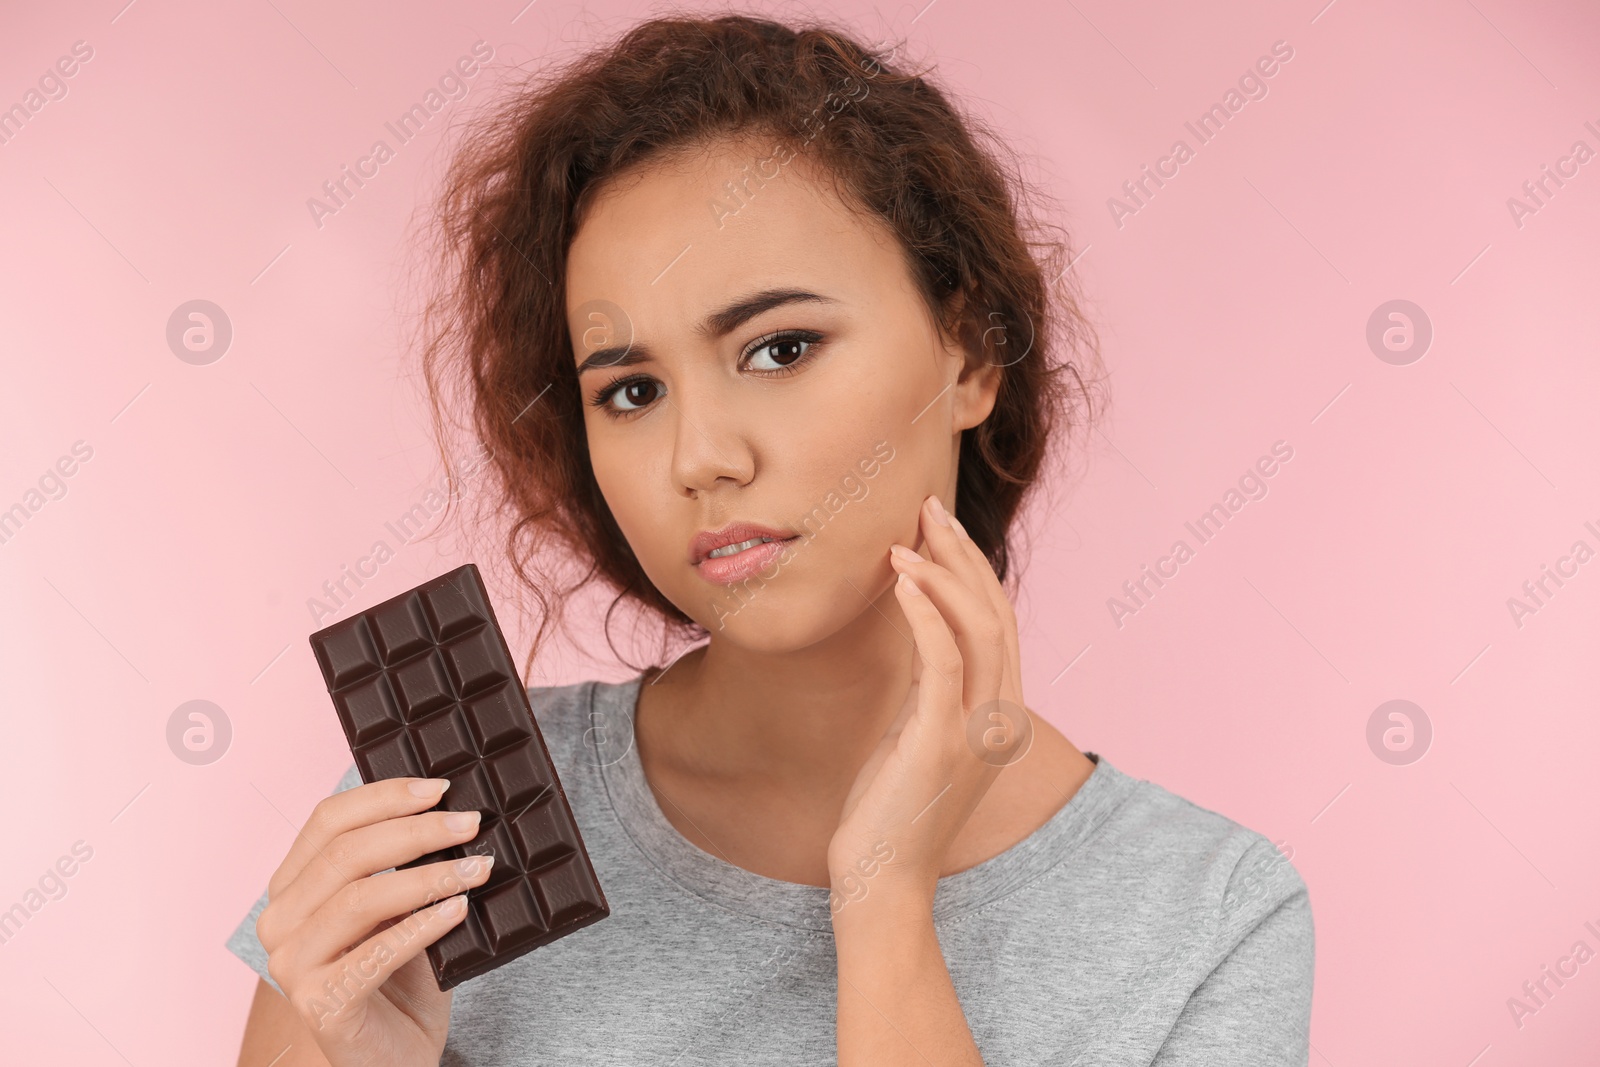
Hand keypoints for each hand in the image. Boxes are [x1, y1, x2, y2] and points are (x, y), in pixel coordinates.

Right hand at [255, 777, 494, 1065]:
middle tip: (470, 823)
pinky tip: (459, 909)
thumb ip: (407, 866)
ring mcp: (293, 966)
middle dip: (416, 831)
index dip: (384, 796)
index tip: (439, 787)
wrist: (395, 1058)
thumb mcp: (401, 911)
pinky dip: (423, 925)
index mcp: (292, 887)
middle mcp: (280, 922)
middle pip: (345, 854)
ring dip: (427, 877)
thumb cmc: (400, 979)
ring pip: (360, 898)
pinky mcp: (320, 1004)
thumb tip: (456, 811)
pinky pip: (376, 952)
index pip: (328, 819)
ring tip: (478, 868)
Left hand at [827, 493, 1028, 917]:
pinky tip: (903, 582)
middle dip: (962, 554)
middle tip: (927, 507)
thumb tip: (918, 637)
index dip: (972, 568)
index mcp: (998, 714)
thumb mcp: (916, 736)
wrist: (883, 881)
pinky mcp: (940, 743)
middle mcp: (999, 718)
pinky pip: (943, 663)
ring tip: (905, 538)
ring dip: (943, 575)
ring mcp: (976, 732)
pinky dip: (927, 615)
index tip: (939, 527)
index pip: (998, 621)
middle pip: (995, 613)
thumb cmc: (889, 811)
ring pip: (978, 629)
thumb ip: (930, 691)